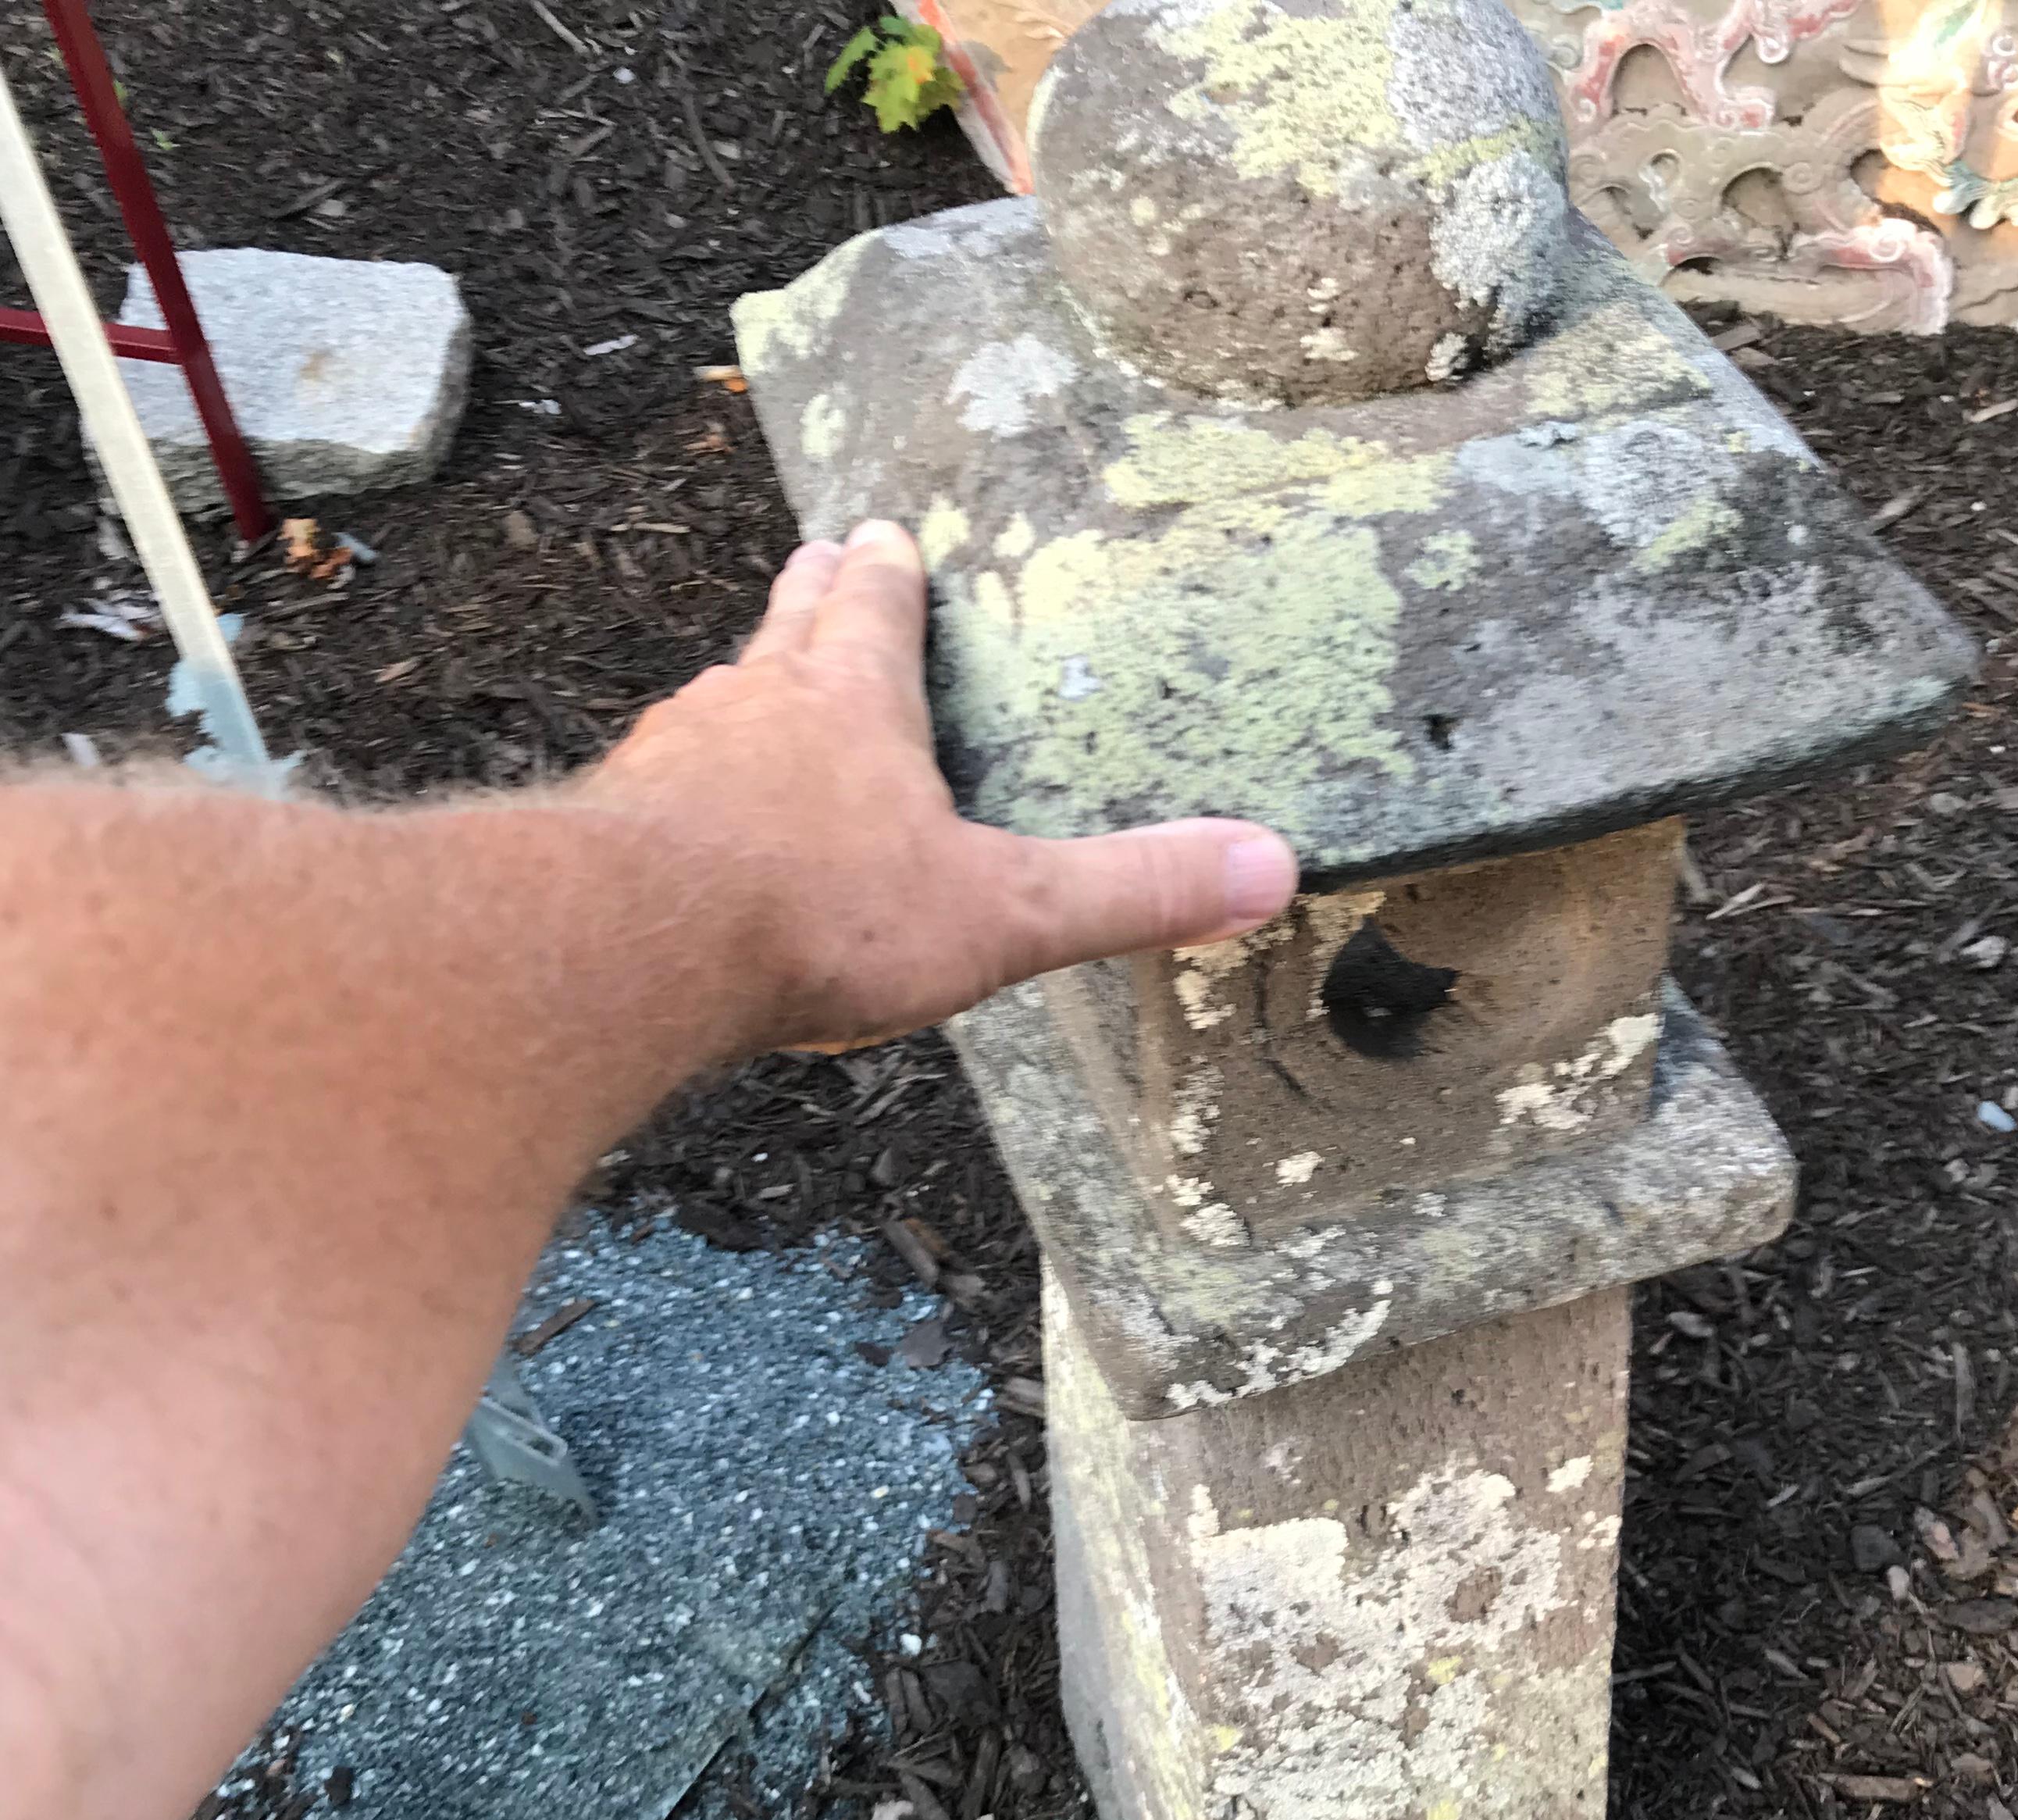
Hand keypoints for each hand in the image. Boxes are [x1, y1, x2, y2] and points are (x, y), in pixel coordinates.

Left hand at [583, 521, 1298, 1050]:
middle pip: (785, 629)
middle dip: (811, 597)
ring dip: (740, 693)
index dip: (889, 572)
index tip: (884, 529)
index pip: (876, 609)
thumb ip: (1130, 891)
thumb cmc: (824, 916)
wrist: (630, 953)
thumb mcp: (1005, 911)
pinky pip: (654, 791)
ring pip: (713, 704)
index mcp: (852, 703)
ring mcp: (667, 762)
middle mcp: (751, 707)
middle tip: (819, 558)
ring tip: (752, 690)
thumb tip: (1272, 865)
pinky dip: (678, 790)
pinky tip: (678, 823)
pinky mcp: (606, 830)